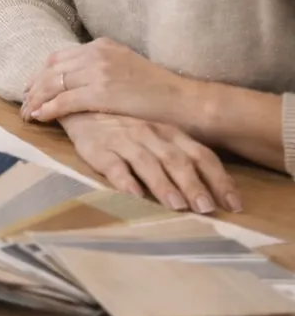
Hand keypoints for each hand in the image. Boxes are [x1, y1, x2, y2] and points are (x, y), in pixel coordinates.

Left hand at [22, 38, 195, 127]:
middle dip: (34, 86)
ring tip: (27, 112)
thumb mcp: (126, 66)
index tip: (32, 86)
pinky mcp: (101, 93)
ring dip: (36, 99)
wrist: (184, 101)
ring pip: (53, 85)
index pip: (59, 57)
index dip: (42, 73)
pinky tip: (39, 116)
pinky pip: (64, 101)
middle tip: (23, 102)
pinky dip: (48, 108)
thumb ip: (102, 67)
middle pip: (51, 69)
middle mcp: (96, 54)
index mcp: (101, 46)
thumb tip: (79, 76)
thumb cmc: (159, 90)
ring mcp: (98, 72)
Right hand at [58, 113, 240, 213]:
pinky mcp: (97, 148)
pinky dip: (124, 180)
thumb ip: (180, 156)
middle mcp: (150, 134)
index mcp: (170, 132)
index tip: (234, 205)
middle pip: (177, 160)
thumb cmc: (125, 126)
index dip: (219, 179)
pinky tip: (134, 195)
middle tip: (207, 209)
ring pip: (148, 162)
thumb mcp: (157, 135)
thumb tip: (214, 194)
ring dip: (163, 184)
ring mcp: (123, 140)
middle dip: (194, 185)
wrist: (80, 105)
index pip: (201, 155)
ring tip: (176, 206)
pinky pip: (112, 164)